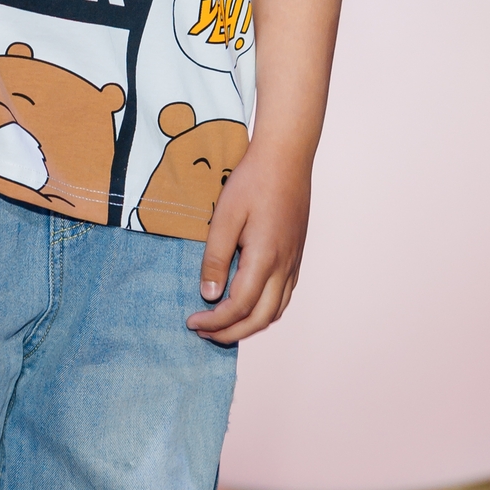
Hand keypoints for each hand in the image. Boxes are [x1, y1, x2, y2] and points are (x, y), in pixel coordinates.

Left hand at [186, 140, 310, 344]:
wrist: (287, 156)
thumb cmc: (253, 180)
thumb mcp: (226, 215)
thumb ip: (217, 257)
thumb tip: (210, 295)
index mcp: (265, 258)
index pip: (239, 307)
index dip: (215, 322)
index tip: (192, 322)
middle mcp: (284, 266)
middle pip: (261, 319)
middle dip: (231, 333)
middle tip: (203, 332)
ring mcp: (294, 262)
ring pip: (276, 311)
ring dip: (249, 325)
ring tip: (222, 323)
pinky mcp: (296, 255)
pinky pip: (283, 296)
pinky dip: (264, 310)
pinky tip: (247, 302)